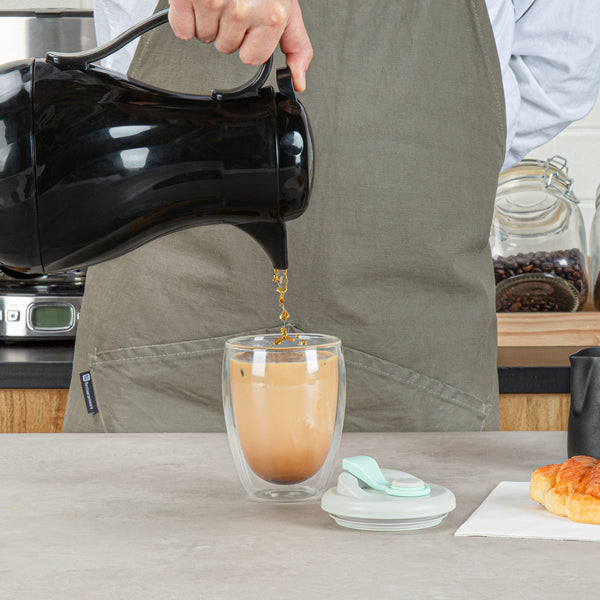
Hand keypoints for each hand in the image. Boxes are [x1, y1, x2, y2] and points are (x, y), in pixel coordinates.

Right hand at [168, 0, 312, 91]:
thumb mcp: (287, 6)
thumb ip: (296, 44)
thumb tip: (298, 80)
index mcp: (272, 16)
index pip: (252, 58)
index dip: (248, 41)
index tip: (250, 20)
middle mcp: (244, 10)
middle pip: (226, 47)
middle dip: (228, 27)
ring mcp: (215, 2)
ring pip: (205, 37)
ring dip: (208, 19)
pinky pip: (182, 29)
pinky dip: (185, 16)